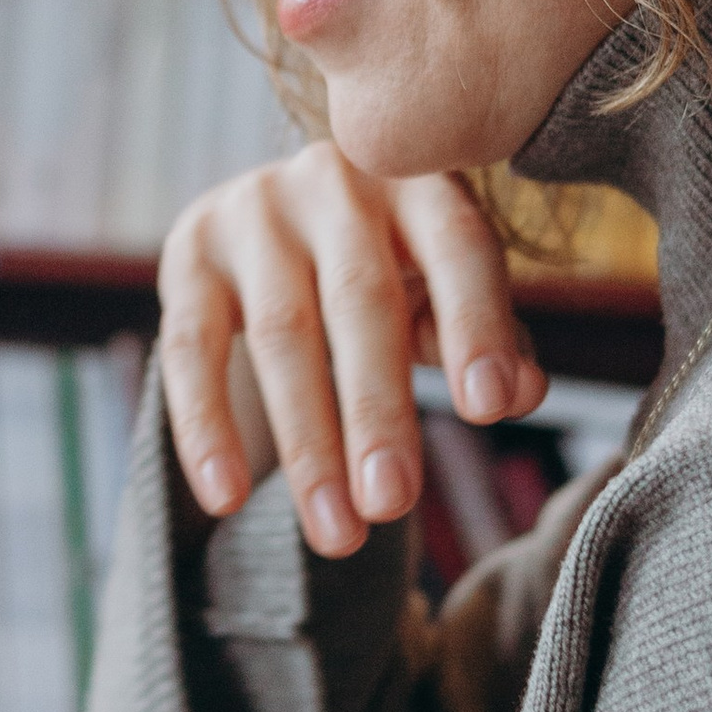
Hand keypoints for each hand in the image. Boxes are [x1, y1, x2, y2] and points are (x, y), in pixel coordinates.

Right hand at [157, 147, 542, 557]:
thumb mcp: (447, 290)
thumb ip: (490, 337)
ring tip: (335, 532)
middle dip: (377, 409)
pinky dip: (206, 427)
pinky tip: (226, 496)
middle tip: (392, 505)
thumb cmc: (393, 265)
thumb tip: (522, 391)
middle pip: (360, 300)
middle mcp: (335, 181)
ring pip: (280, 333)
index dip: (475, 325)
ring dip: (307, 442)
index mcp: (420, 179)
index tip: (488, 410)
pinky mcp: (189, 251)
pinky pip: (190, 348)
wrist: (282, 217)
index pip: (458, 247)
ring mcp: (253, 210)